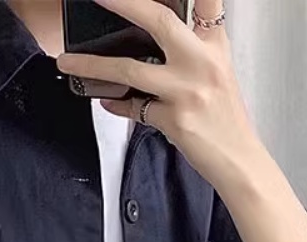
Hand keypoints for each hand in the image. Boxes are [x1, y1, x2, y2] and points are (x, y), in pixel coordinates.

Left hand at [55, 0, 264, 190]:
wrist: (239, 160)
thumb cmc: (226, 120)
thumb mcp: (217, 74)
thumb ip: (190, 52)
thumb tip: (150, 40)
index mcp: (215, 47)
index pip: (207, 0)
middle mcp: (202, 62)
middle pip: (159, 19)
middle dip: (123, 3)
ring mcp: (187, 91)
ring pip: (130, 69)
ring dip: (92, 65)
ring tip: (68, 62)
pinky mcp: (174, 120)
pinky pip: (134, 108)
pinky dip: (116, 104)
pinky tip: (104, 100)